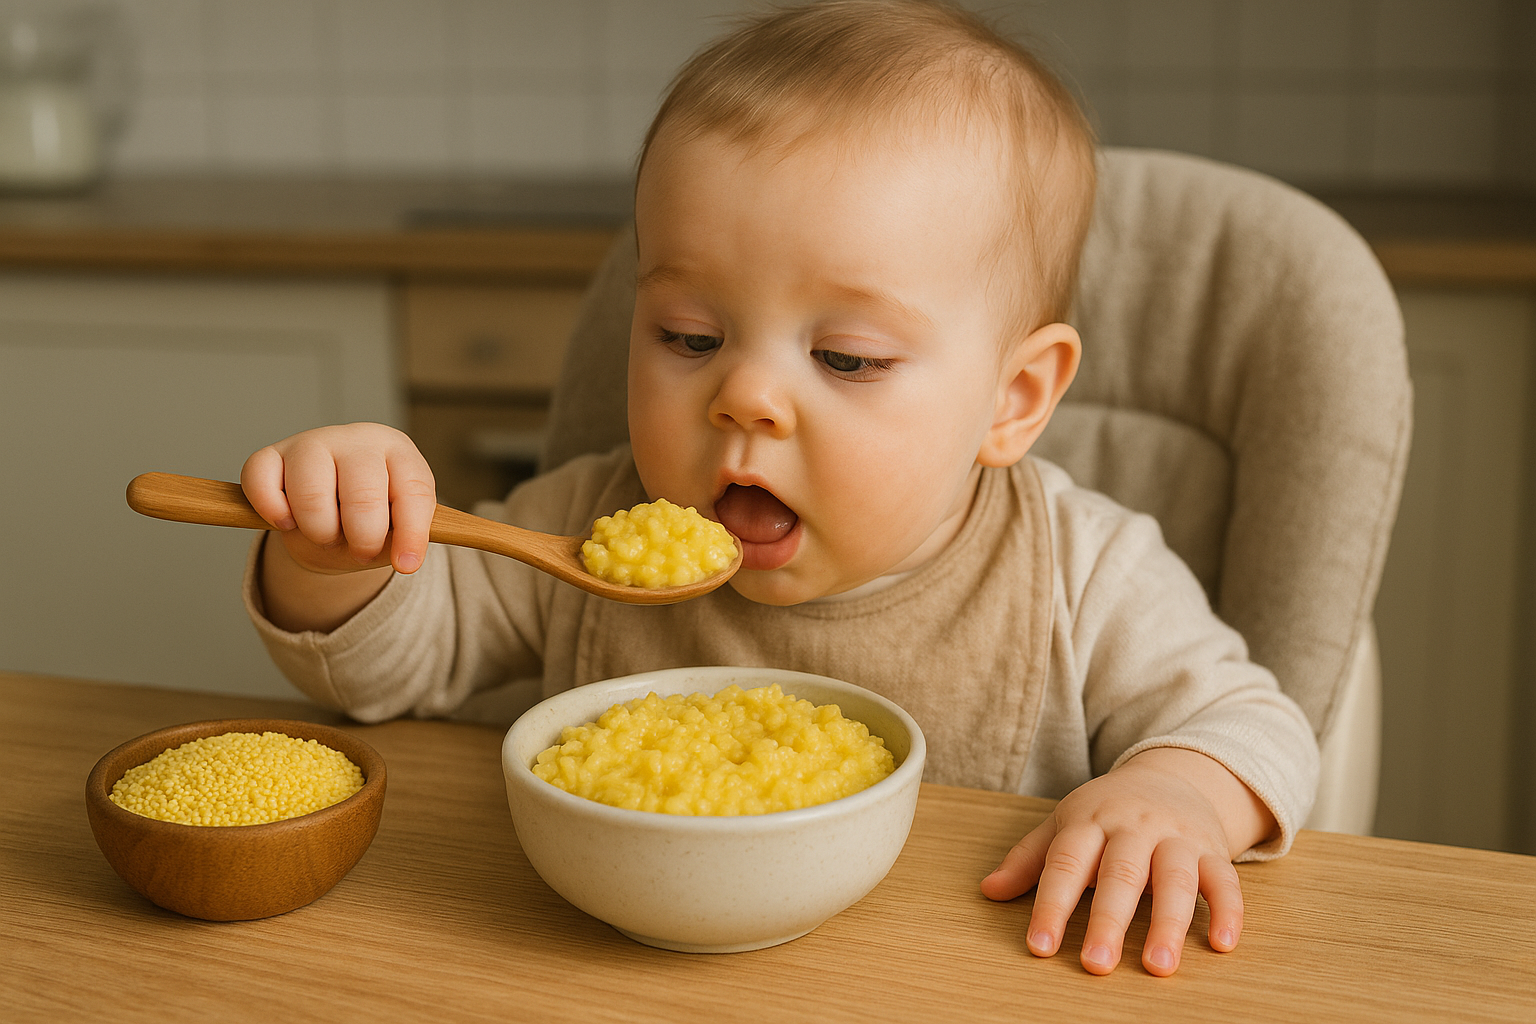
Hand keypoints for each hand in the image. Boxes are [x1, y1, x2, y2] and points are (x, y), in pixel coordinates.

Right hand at [242, 422, 436, 576]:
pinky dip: (274, 512)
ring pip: (311, 495)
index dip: (411, 533)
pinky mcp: (270, 454)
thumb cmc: (370, 516)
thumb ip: (399, 541)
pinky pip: (262, 483)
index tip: (406, 565)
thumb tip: (405, 559)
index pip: (412, 491)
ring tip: (327, 534)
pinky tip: (288, 521)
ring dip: (319, 532)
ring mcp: (311, 442)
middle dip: (362, 538)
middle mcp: (357, 440)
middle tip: (360, 550)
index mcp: (399, 453)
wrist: (330, 507)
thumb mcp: (394, 530)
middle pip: (362, 495)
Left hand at [979, 748, 1273, 976]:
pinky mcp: (1213, 850)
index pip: (1065, 864)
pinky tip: (1222, 945)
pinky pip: (1225, 880)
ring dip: (1168, 923)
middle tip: (1096, 965)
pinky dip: (1228, 911)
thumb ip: (1029, 859)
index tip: (1039, 947)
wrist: (1170, 776)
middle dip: (1107, 921)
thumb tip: (988, 890)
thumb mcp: (1063, 825)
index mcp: (1089, 822)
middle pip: (1120, 874)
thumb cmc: (1106, 812)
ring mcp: (1176, 838)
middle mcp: (1134, 828)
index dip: (1050, 906)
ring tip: (1158, 966)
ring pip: (1175, 879)